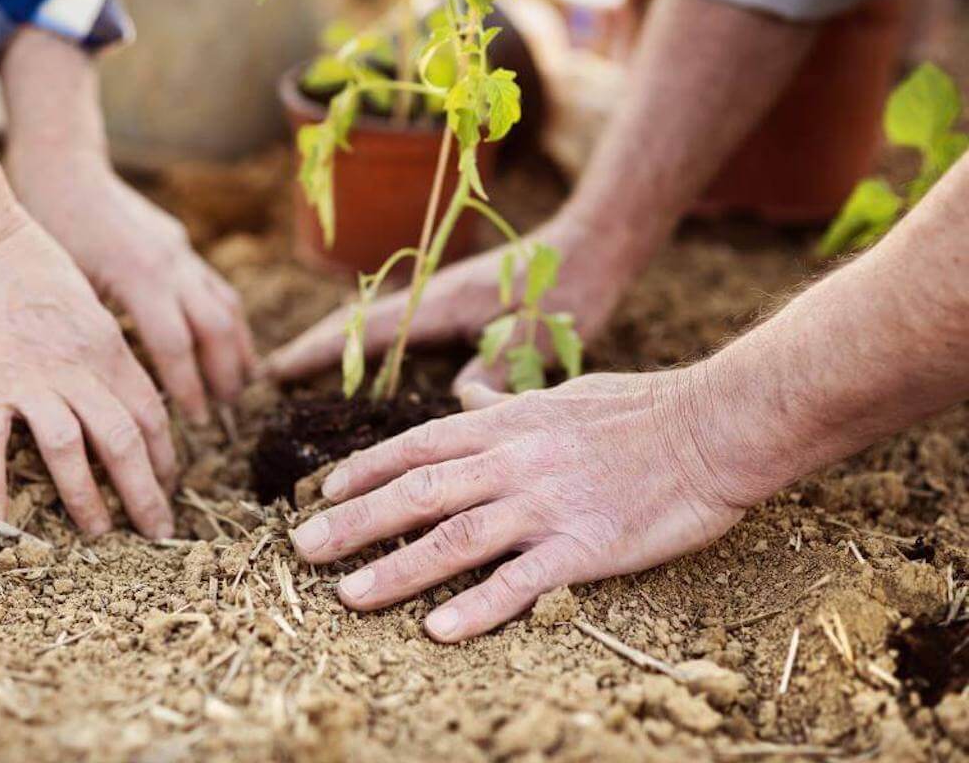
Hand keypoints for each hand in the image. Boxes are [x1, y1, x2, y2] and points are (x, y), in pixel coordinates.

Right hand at [0, 214, 178, 538]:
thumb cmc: (37, 264)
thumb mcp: (91, 308)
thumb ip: (108, 354)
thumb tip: (128, 396)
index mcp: (110, 350)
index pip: (151, 415)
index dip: (166, 455)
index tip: (171, 484)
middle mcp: (80, 368)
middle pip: (124, 440)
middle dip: (146, 492)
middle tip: (159, 531)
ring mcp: (31, 376)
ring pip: (71, 448)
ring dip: (87, 496)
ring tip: (99, 534)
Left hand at [8, 153, 256, 423]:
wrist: (62, 165)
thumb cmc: (48, 224)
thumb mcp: (63, 283)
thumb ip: (93, 329)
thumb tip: (108, 387)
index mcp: (139, 275)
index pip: (176, 344)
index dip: (188, 386)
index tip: (194, 422)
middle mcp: (170, 263)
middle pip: (216, 328)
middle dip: (224, 373)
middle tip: (225, 411)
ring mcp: (180, 251)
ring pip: (226, 306)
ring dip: (238, 348)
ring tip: (242, 384)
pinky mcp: (180, 244)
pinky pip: (216, 288)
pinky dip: (228, 321)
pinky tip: (228, 343)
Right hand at [264, 211, 636, 392]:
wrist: (590, 249)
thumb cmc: (566, 292)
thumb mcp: (537, 335)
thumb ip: (498, 367)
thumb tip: (458, 402)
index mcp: (438, 302)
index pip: (365, 329)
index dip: (319, 351)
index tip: (274, 370)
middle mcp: (428, 297)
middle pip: (355, 322)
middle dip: (313, 346)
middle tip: (267, 375)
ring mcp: (438, 299)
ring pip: (373, 323)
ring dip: (337, 344)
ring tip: (300, 372)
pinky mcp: (454, 305)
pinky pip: (396, 327)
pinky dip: (367, 344)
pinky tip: (366, 368)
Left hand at [288, 370, 772, 641]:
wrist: (713, 427)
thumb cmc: (639, 408)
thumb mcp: (562, 390)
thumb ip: (506, 399)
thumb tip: (469, 387)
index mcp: (506, 424)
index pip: (416, 446)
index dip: (365, 470)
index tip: (323, 492)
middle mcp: (513, 461)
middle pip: (417, 493)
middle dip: (355, 521)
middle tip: (304, 548)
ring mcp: (546, 505)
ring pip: (454, 537)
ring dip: (396, 568)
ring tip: (348, 595)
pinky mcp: (585, 547)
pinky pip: (521, 581)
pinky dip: (478, 606)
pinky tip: (438, 630)